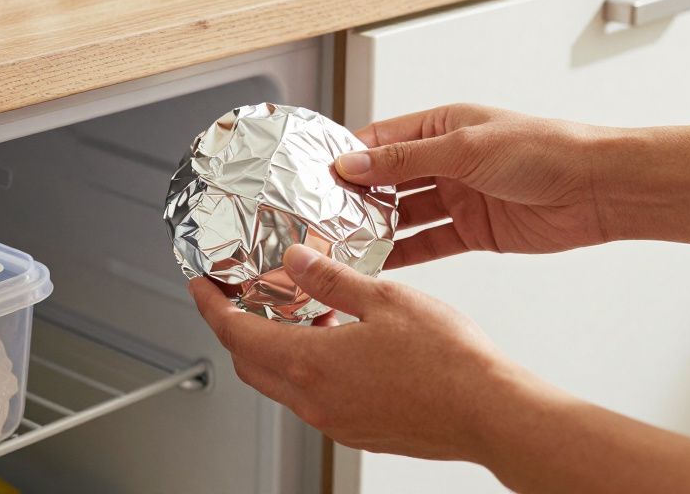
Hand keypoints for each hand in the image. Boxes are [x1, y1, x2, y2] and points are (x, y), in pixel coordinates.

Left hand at [189, 243, 532, 460]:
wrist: (490, 413)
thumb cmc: (448, 362)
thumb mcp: (384, 297)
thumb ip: (332, 278)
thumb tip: (296, 260)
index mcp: (310, 363)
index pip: (235, 334)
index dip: (210, 306)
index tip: (199, 285)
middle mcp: (314, 399)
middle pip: (250, 363)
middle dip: (234, 328)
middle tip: (235, 296)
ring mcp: (335, 420)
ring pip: (281, 383)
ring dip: (274, 348)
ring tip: (293, 311)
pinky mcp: (358, 429)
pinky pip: (313, 396)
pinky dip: (306, 367)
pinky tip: (334, 341)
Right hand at [336, 104, 613, 267]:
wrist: (596, 190)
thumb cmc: (544, 150)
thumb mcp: (464, 148)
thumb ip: (404, 160)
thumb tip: (352, 163)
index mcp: (442, 126)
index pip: (380, 139)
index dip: (346, 157)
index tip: (313, 176)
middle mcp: (446, 161)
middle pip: (387, 180)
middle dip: (355, 198)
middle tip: (319, 217)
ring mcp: (458, 197)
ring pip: (404, 215)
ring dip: (375, 229)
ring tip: (341, 244)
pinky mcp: (473, 231)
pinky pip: (428, 243)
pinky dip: (403, 254)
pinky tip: (378, 264)